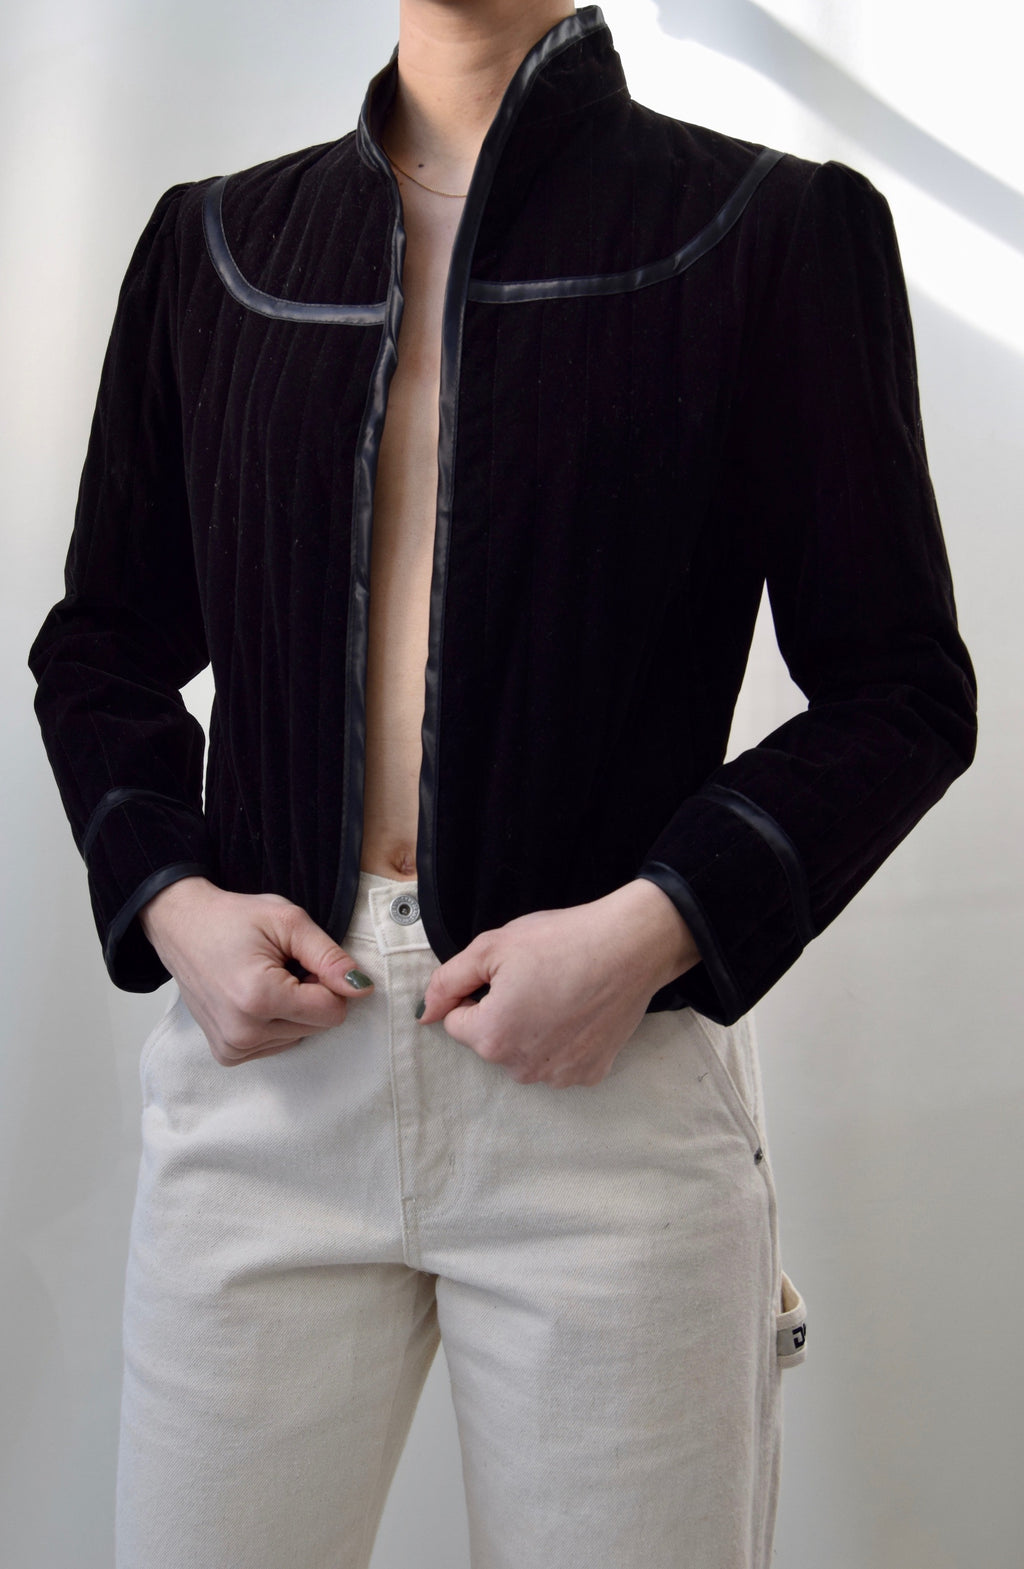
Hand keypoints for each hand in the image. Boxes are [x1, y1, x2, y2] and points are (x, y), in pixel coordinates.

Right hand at [139, 876, 374, 1065]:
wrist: (182, 927)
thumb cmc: (233, 919)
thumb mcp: (288, 921)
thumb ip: (329, 957)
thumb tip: (362, 988)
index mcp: (259, 998)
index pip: (333, 1012)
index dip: (328, 981)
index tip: (303, 959)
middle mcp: (243, 1032)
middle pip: (318, 1027)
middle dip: (310, 996)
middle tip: (281, 966)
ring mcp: (232, 1047)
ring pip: (300, 1037)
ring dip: (293, 1010)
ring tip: (264, 979)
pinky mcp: (227, 1054)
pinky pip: (278, 1045)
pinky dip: (275, 1023)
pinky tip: (253, 998)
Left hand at [416, 879, 700, 1087]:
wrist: (630, 946)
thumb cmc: (561, 941)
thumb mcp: (491, 947)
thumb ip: (448, 981)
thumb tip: (425, 1013)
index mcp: (491, 1038)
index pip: (457, 1022)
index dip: (477, 992)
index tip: (507, 972)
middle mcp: (522, 1069)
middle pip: (491, 1041)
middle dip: (503, 1013)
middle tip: (535, 979)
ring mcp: (558, 1076)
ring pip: (524, 1053)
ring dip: (532, 1030)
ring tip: (560, 994)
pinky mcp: (588, 1074)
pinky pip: (558, 1061)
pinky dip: (563, 1041)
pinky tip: (579, 1011)